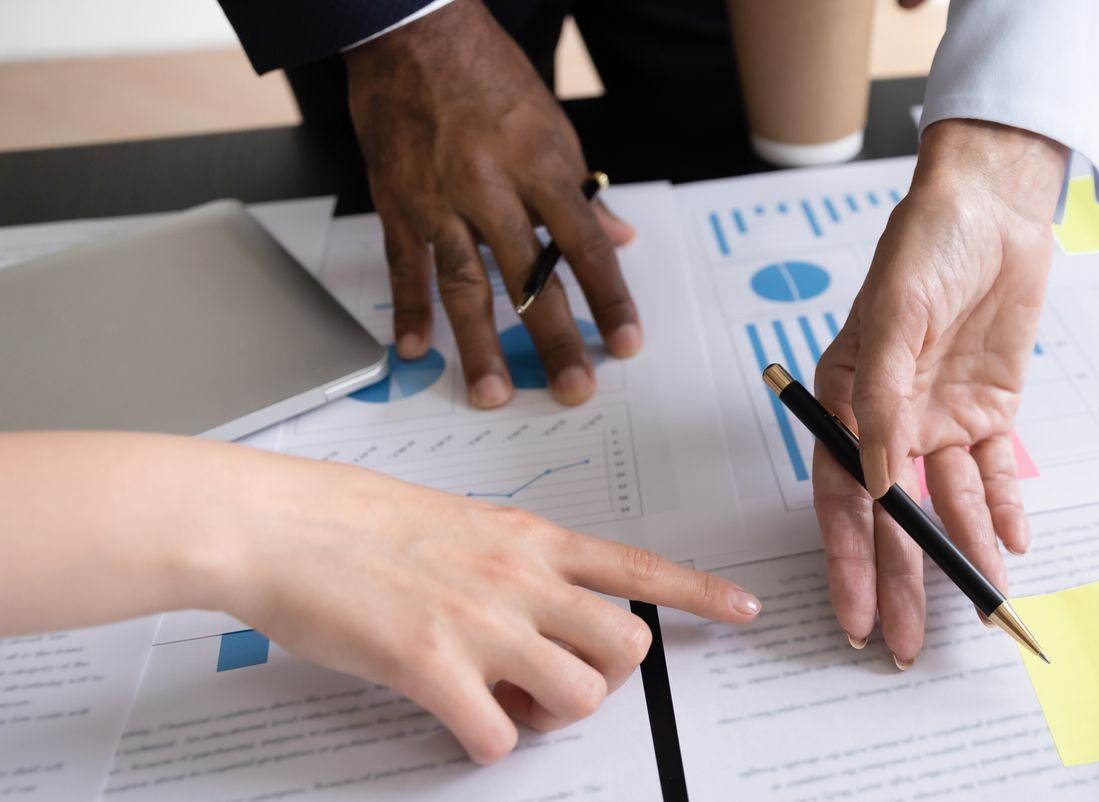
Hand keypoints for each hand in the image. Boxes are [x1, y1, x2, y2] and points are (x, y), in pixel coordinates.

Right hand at [215, 454, 760, 763]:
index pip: (638, 566)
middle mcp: (520, 578)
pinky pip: (499, 738)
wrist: (272, 524)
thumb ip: (508, 559)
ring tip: (498, 700)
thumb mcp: (454, 521)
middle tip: (546, 682)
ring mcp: (480, 623)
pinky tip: (453, 722)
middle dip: (603, 681)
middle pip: (627, 649)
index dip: (699, 593)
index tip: (746, 611)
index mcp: (528, 538)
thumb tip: (537, 603)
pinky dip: (485, 745)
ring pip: (579, 700)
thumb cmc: (348, 519)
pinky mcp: (431, 667)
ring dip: (549, 717)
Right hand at [345, 0, 641, 408]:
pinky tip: (417, 351)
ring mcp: (438, 196)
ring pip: (465, 282)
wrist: (411, 30)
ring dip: (479, 344)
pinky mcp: (396, 200)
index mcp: (540, 164)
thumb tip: (621, 238)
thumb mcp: (552, 125)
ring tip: (492, 393)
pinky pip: (406, 265)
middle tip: (573, 389)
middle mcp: (490, 185)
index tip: (627, 342)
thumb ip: (583, 189)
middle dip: (555, 338)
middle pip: (530, 276)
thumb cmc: (488, 75)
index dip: (610, 298)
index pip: (585, 245)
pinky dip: (411, 309)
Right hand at [811, 119, 1063, 666]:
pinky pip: (994, 473)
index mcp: (846, 397)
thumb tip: (874, 480)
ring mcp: (939, 419)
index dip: (846, 559)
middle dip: (899, 582)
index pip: (840, 496)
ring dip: (959, 554)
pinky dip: (1003, 508)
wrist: (994, 207)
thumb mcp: (897, 314)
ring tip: (976, 608)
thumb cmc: (927, 244)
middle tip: (902, 645)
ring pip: (948, 504)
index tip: (852, 616)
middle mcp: (888, 419)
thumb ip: (883, 400)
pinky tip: (1011, 546)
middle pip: (893, 517)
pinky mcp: (987, 411)